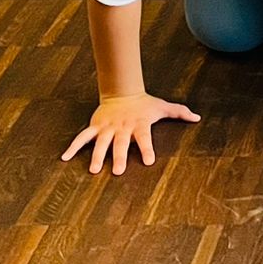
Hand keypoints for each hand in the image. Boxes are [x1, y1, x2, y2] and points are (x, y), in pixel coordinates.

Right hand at [62, 92, 200, 174]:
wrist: (122, 91)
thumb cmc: (144, 104)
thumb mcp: (162, 107)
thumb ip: (179, 112)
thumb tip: (197, 117)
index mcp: (139, 125)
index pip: (144, 138)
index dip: (147, 148)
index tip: (149, 160)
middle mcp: (122, 127)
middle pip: (121, 143)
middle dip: (120, 157)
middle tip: (119, 172)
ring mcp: (107, 127)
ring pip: (101, 142)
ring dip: (97, 156)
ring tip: (94, 170)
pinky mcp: (95, 126)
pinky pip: (82, 137)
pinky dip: (73, 147)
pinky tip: (65, 158)